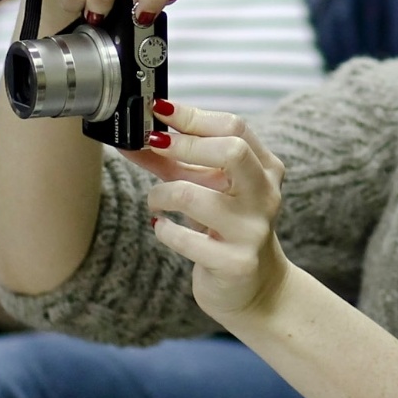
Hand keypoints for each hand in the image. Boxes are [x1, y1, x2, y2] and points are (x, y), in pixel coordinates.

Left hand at [122, 100, 291, 321]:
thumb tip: (132, 137)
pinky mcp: (236, 263)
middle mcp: (265, 195)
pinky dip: (164, 230)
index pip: (234, 127)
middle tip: (155, 146)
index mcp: (265, 168)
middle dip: (184, 145)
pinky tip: (163, 228)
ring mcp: (253, 230)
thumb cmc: (223, 227)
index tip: (158, 110)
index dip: (192, 116)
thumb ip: (171, 161)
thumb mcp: (202, 188)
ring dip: (160, 194)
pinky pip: (184, 238)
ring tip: (155, 202)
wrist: (252, 287)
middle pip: (232, 150)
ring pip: (194, 195)